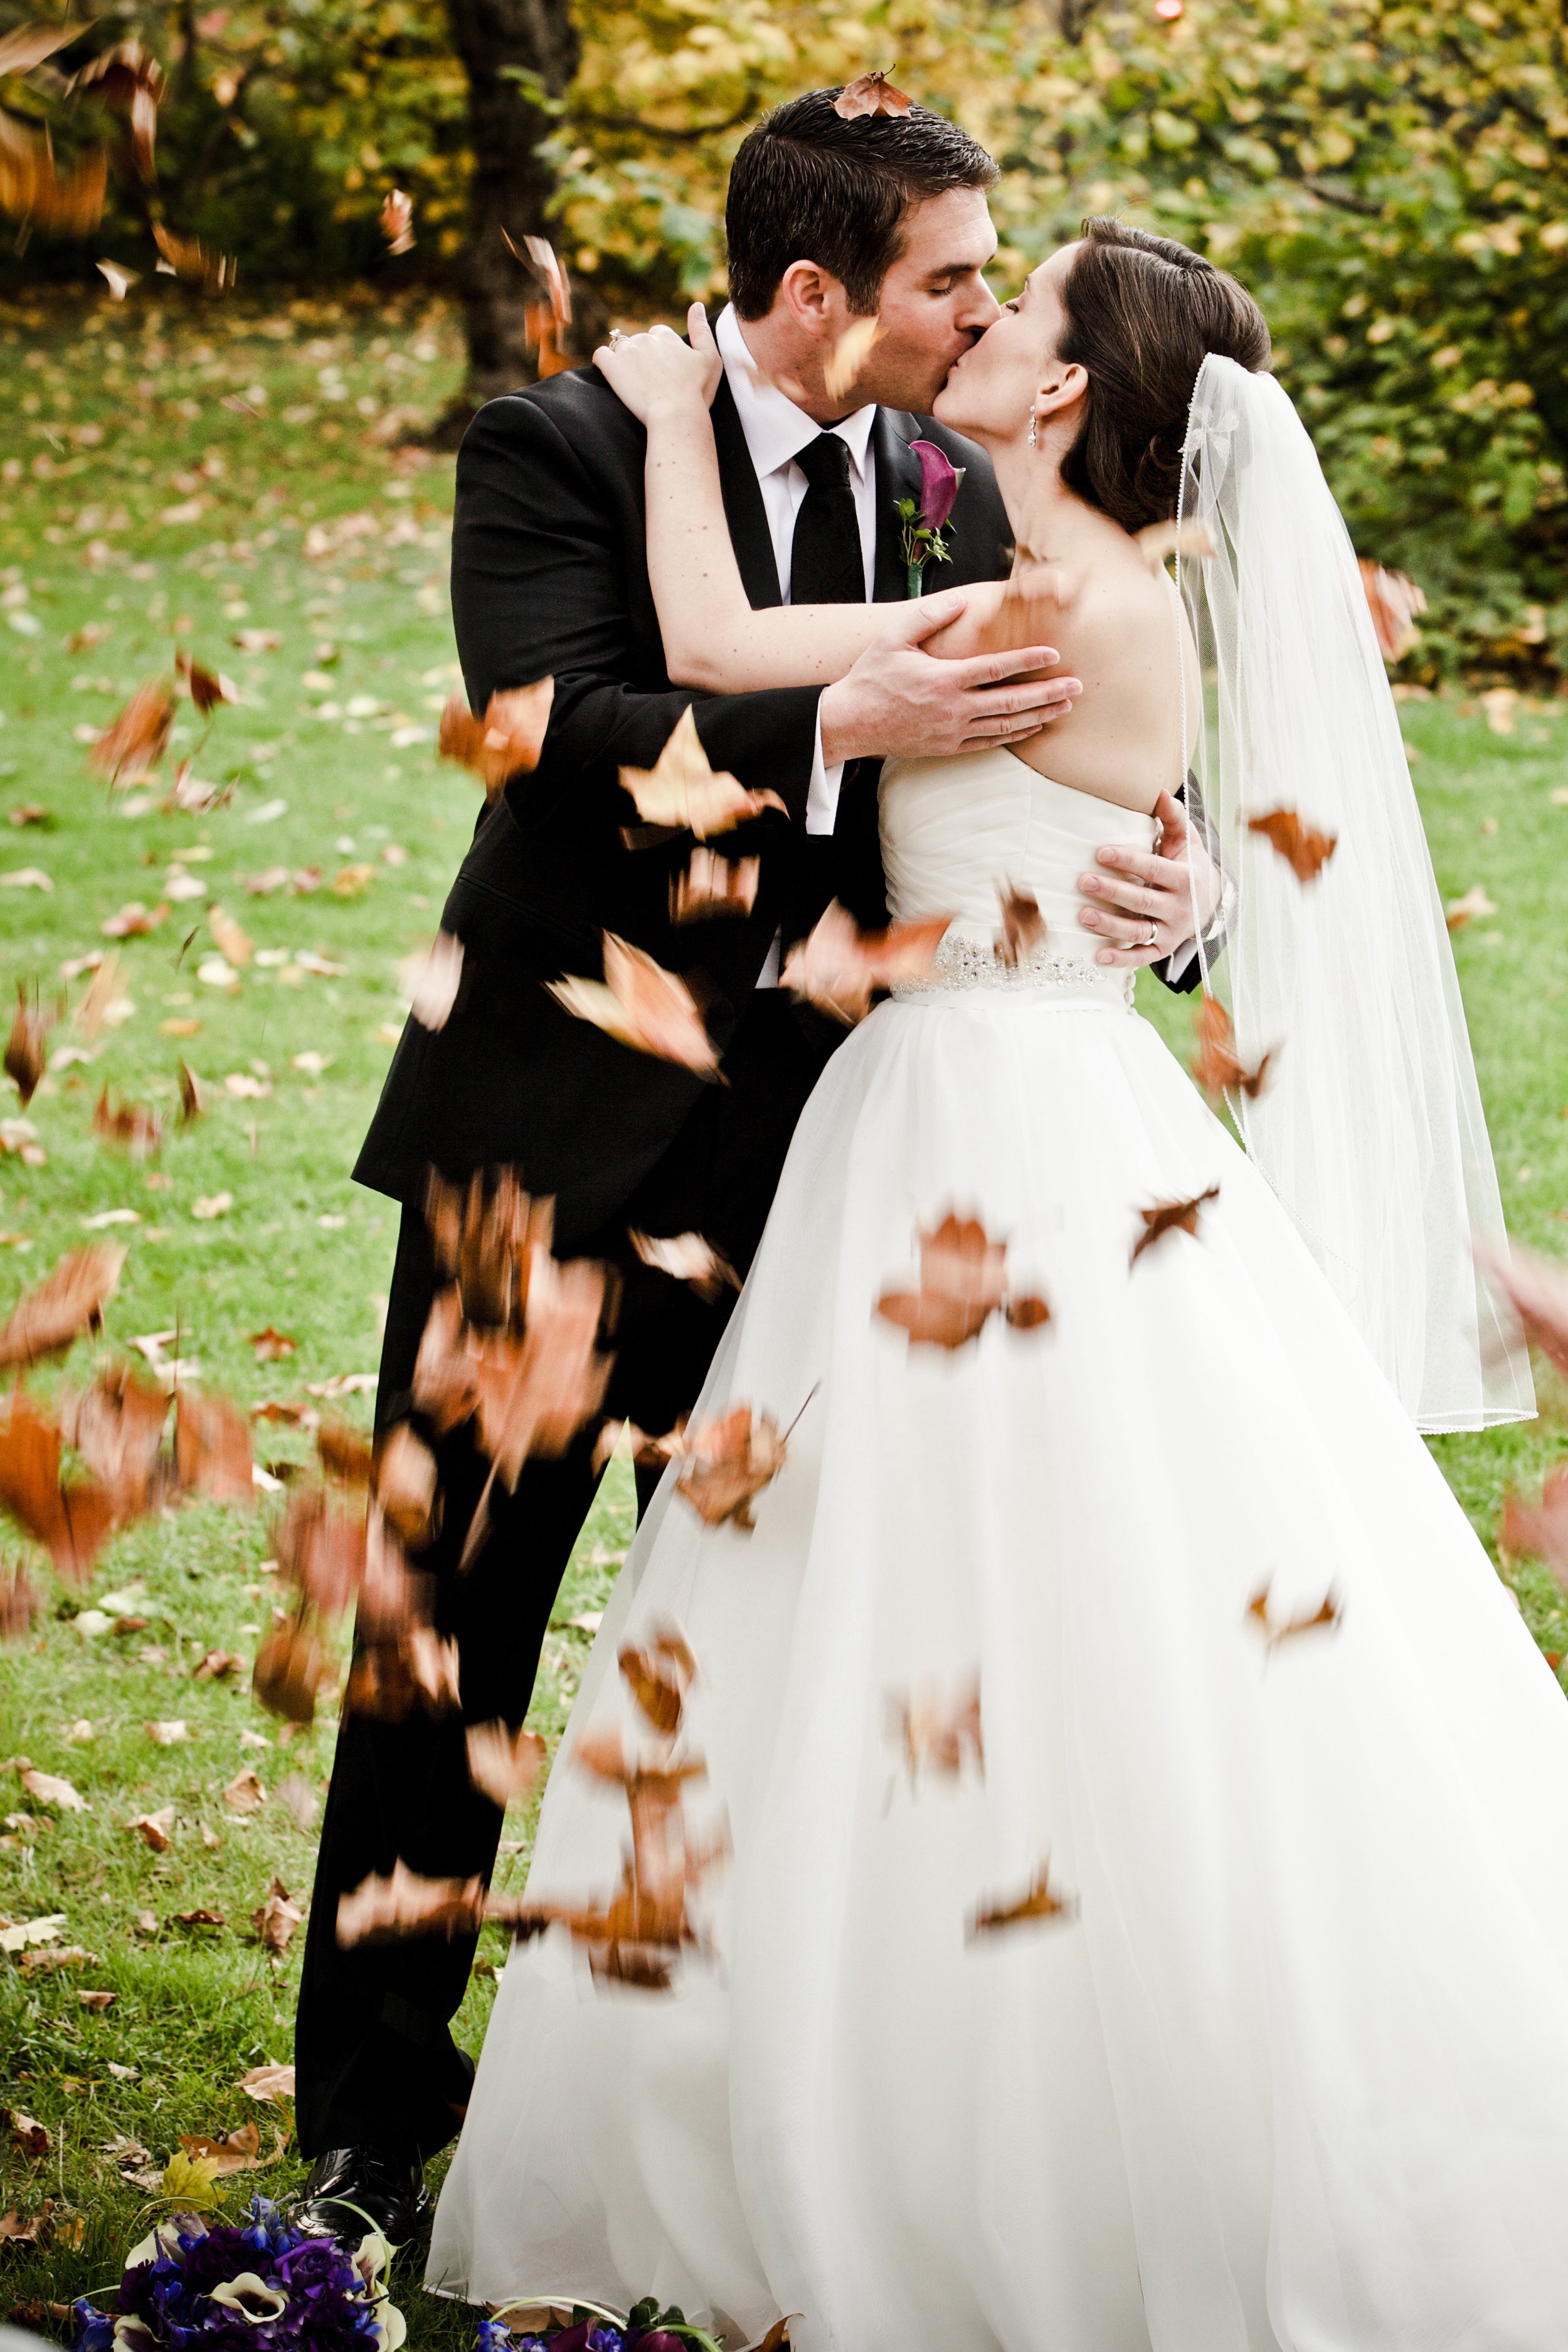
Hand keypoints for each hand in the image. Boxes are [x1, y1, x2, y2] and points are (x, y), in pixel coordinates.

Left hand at [593, 303, 722, 422]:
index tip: (664, 369)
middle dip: (642, 356)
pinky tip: (613, 375)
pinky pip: (601, 355)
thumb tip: (697, 305)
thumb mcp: (710, 359)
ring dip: (624, 360)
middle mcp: (646, 339)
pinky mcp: (612, 367)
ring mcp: (628, 352)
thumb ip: (702, 330)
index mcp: (667, 336)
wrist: (677, 415)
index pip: (658, 333)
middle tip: (649, 380)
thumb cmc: (697, 392)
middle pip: (639, 341)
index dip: (661, 351)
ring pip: (620, 347)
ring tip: (632, 381)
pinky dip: (604, 362)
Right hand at [819, 594, 1080, 765]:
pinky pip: (989, 743)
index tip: (1054, 655)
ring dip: (1039, 716)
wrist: (849, 724)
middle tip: (1077, 688)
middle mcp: (953, 708)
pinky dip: (1015, 735)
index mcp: (943, 679)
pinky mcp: (948, 747)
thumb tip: (959, 600)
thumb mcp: (893, 639)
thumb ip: (928, 617)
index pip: (996, 668)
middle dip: (1048, 694)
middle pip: (1011, 702)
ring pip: (1005, 726)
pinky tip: (1033, 727)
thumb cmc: (870, 678)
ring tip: (1065, 708)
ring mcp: (952, 732)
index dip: (1028, 661)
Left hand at [1077, 787, 1222, 969]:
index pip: (1154, 868)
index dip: (1128, 861)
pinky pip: (1141, 958)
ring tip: (1082, 915)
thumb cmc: (1188, 864)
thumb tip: (1161, 790)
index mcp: (1186, 878)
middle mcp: (1180, 908)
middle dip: (1112, 891)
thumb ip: (1174, 818)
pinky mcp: (1162, 949)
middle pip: (1143, 900)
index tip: (1100, 852)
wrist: (1210, 902)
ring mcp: (1171, 932)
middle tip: (1082, 881)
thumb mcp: (1186, 841)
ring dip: (1109, 926)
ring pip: (1138, 931)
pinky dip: (1120, 960)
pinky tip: (1097, 956)